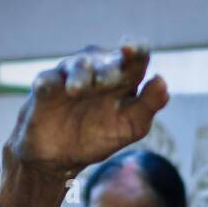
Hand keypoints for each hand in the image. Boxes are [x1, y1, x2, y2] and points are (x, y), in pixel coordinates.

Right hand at [5, 43, 168, 177]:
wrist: (60, 157)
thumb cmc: (100, 136)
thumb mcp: (132, 126)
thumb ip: (149, 104)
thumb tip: (162, 81)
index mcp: (123, 78)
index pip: (135, 57)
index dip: (136, 49)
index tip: (132, 49)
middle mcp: (97, 69)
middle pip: (106, 61)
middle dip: (106, 70)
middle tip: (104, 81)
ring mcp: (70, 75)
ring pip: (77, 65)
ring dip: (79, 75)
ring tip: (76, 89)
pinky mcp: (45, 86)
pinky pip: (46, 81)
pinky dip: (47, 83)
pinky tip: (46, 87)